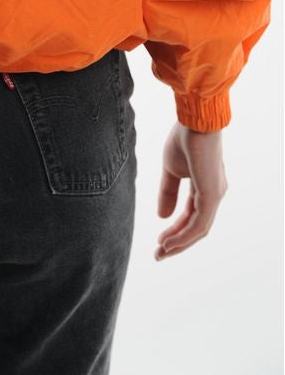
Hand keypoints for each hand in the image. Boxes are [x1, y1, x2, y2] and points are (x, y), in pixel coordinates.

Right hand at [154, 121, 227, 260]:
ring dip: (180, 243)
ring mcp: (215, 195)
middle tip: (159, 255)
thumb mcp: (170, 169)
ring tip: (161, 251)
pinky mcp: (212, 195)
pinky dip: (184, 236)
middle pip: (196, 227)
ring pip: (199, 229)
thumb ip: (167, 192)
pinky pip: (199, 224)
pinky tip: (169, 242)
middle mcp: (214, 193)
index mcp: (205, 186)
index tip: (158, 241)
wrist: (194, 119)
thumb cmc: (184, 138)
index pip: (191, 215)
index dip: (175, 230)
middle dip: (177, 242)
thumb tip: (161, 216)